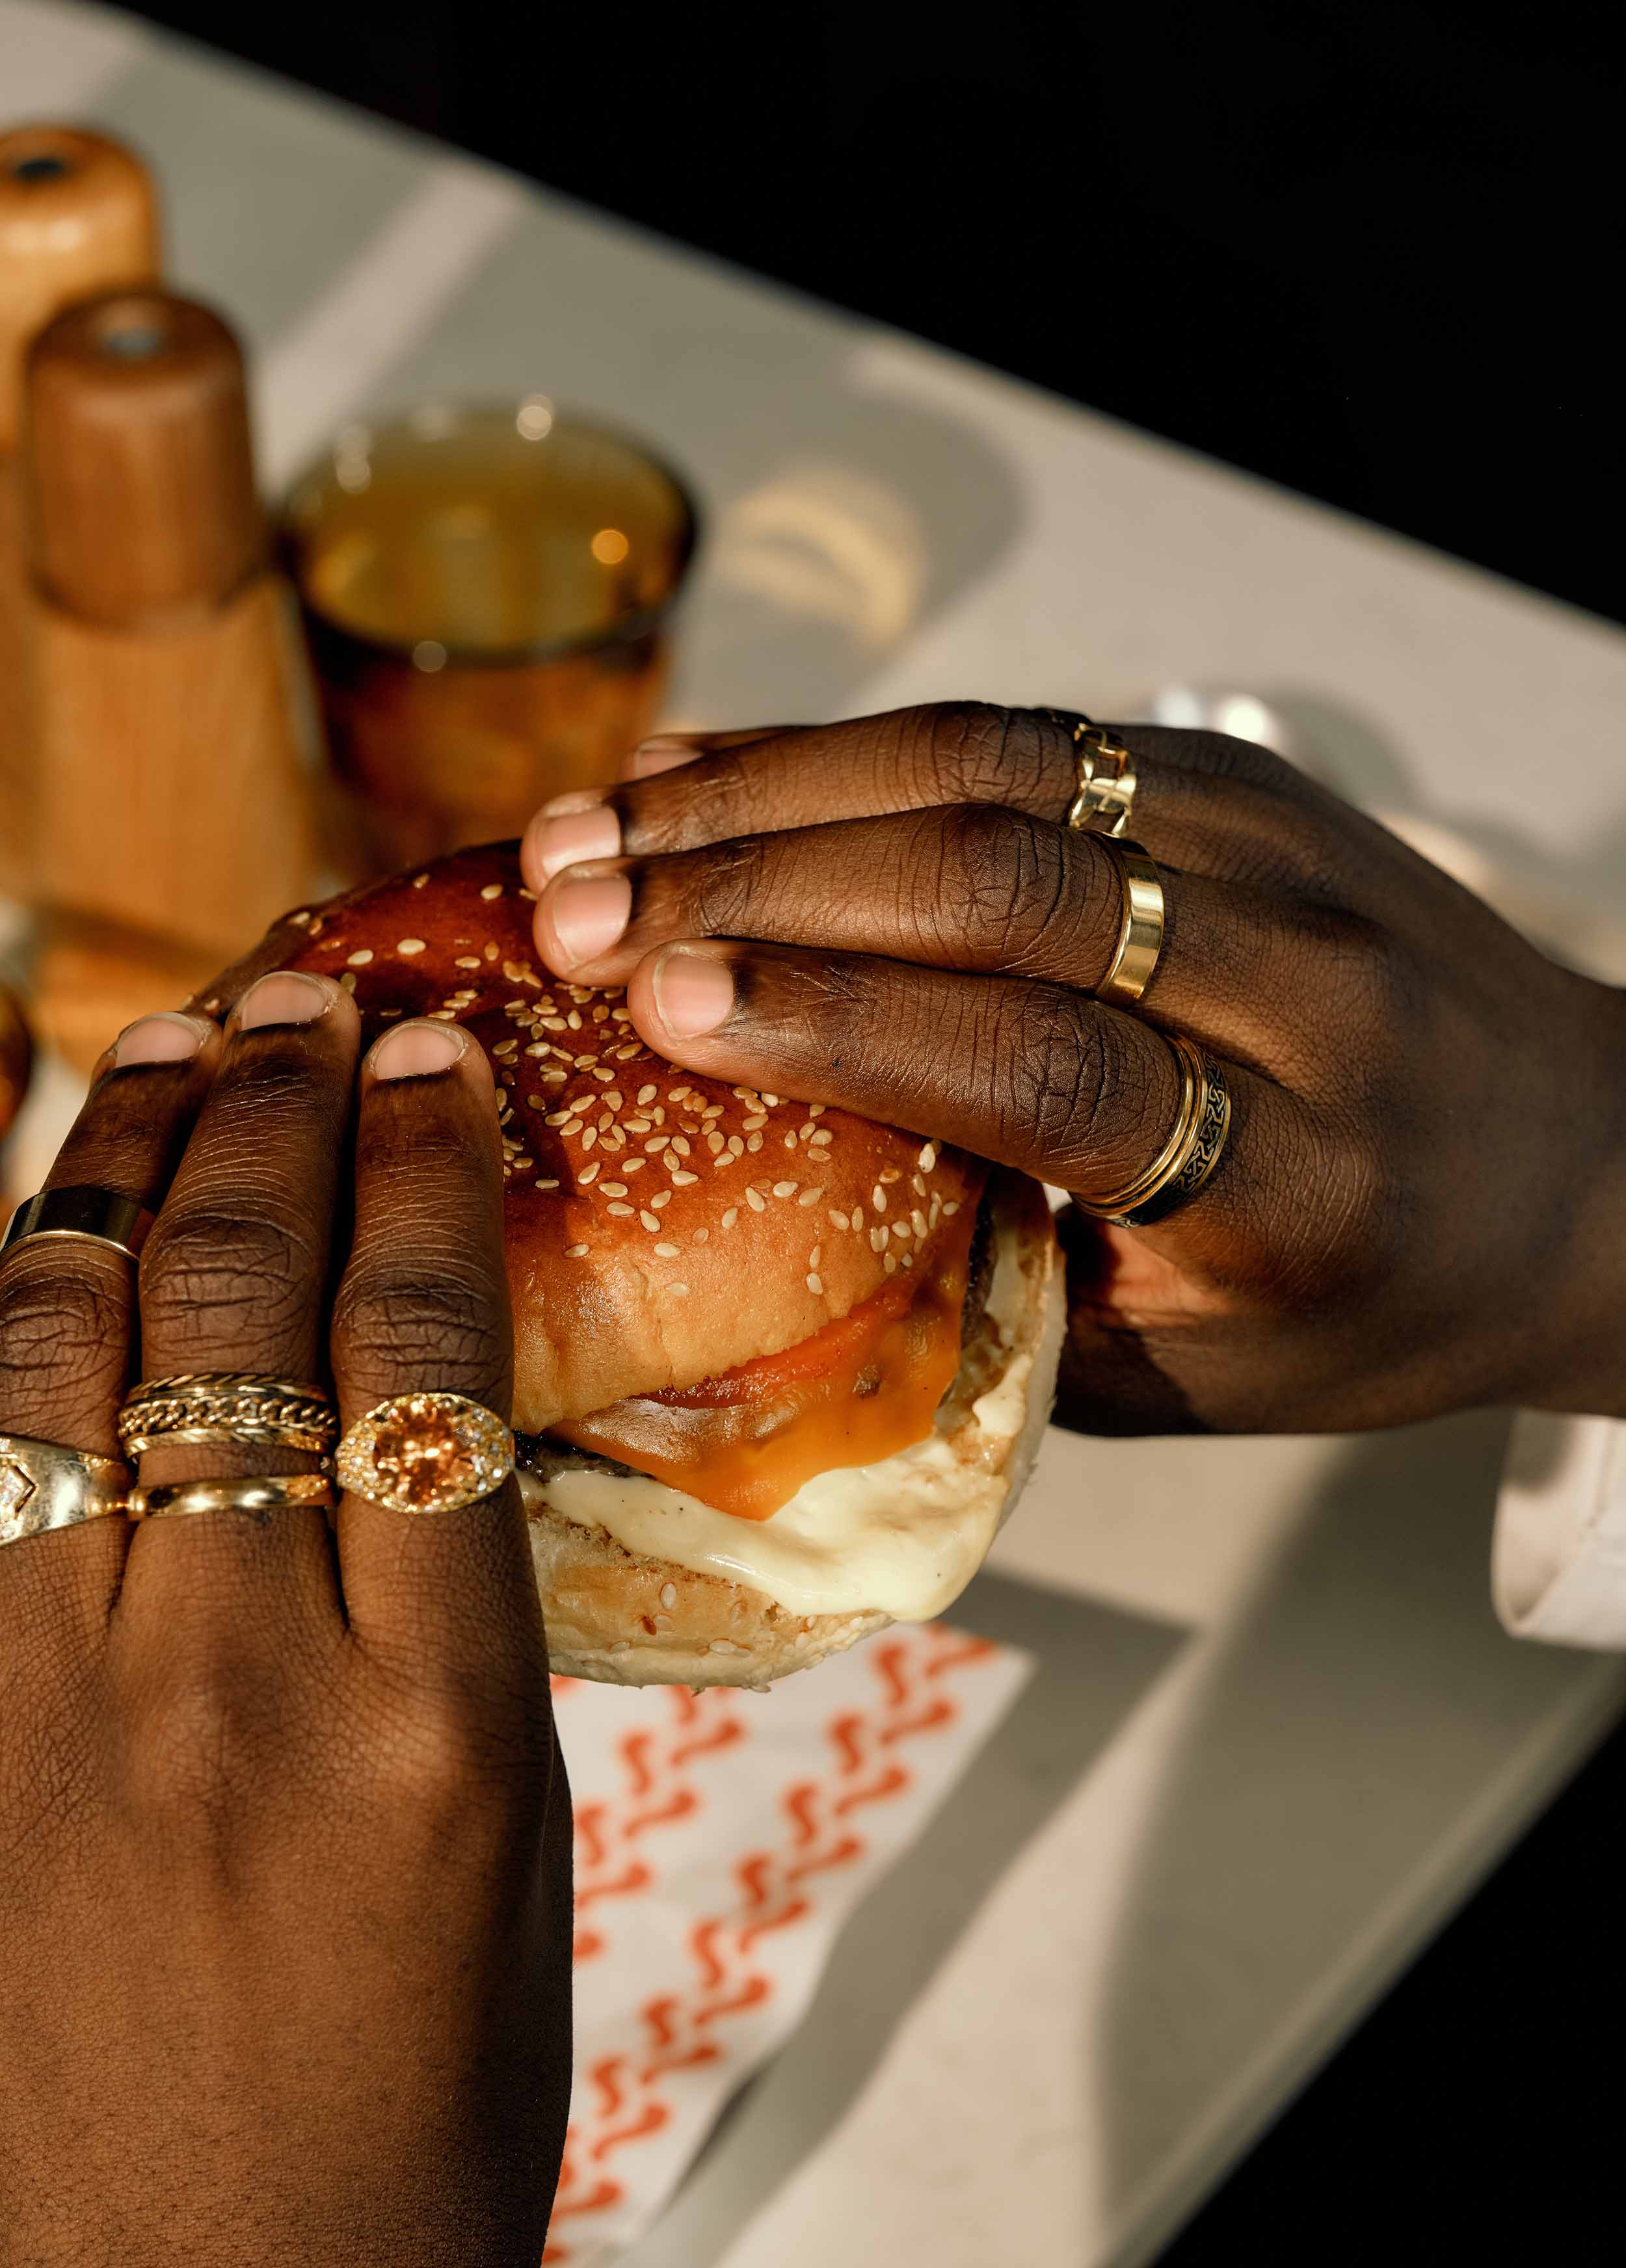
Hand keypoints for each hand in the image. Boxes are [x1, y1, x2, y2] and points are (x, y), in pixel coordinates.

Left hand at [0, 984, 567, 2267]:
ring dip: (112, 1171)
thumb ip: (448, 1584)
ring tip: (171, 1049)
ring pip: (53, 1357)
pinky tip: (36, 1225)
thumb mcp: (512, 1810)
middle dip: (268, 1116)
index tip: (432, 1057)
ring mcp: (53, 1724)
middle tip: (301, 1002)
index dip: (421, 1166)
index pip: (418, 1347)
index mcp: (435, 1720)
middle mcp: (230, 1694)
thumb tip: (401, 1371)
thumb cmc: (441, 2078)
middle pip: (233, 1313)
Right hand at [520, 705, 1625, 1433]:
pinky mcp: (1237, 772)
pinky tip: (701, 777)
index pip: (1051, 1063)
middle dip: (758, 885)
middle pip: (1007, 885)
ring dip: (770, 793)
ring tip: (589, 831)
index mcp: (1293, 1176)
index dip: (848, 1022)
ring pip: (999, 773)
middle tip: (568, 910)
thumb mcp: (1185, 1371)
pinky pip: (1018, 735)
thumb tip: (739, 1242)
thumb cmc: (1357, 1304)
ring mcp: (1274, 849)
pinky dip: (841, 751)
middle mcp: (1300, 986)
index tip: (665, 1008)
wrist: (1575, 1166)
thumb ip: (992, 1305)